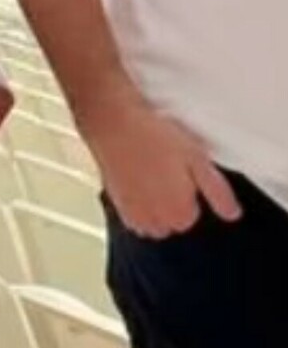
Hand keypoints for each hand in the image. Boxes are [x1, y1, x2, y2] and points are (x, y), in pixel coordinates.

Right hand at [82, 92, 242, 238]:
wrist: (114, 124)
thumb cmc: (154, 137)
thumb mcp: (198, 159)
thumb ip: (218, 192)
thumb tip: (232, 214)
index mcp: (180, 213)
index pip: (194, 214)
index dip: (190, 190)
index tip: (182, 170)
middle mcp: (157, 223)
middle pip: (174, 220)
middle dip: (174, 200)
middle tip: (167, 168)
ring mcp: (134, 217)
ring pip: (155, 220)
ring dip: (156, 205)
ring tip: (151, 173)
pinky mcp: (117, 208)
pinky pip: (136, 216)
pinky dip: (139, 203)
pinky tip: (137, 178)